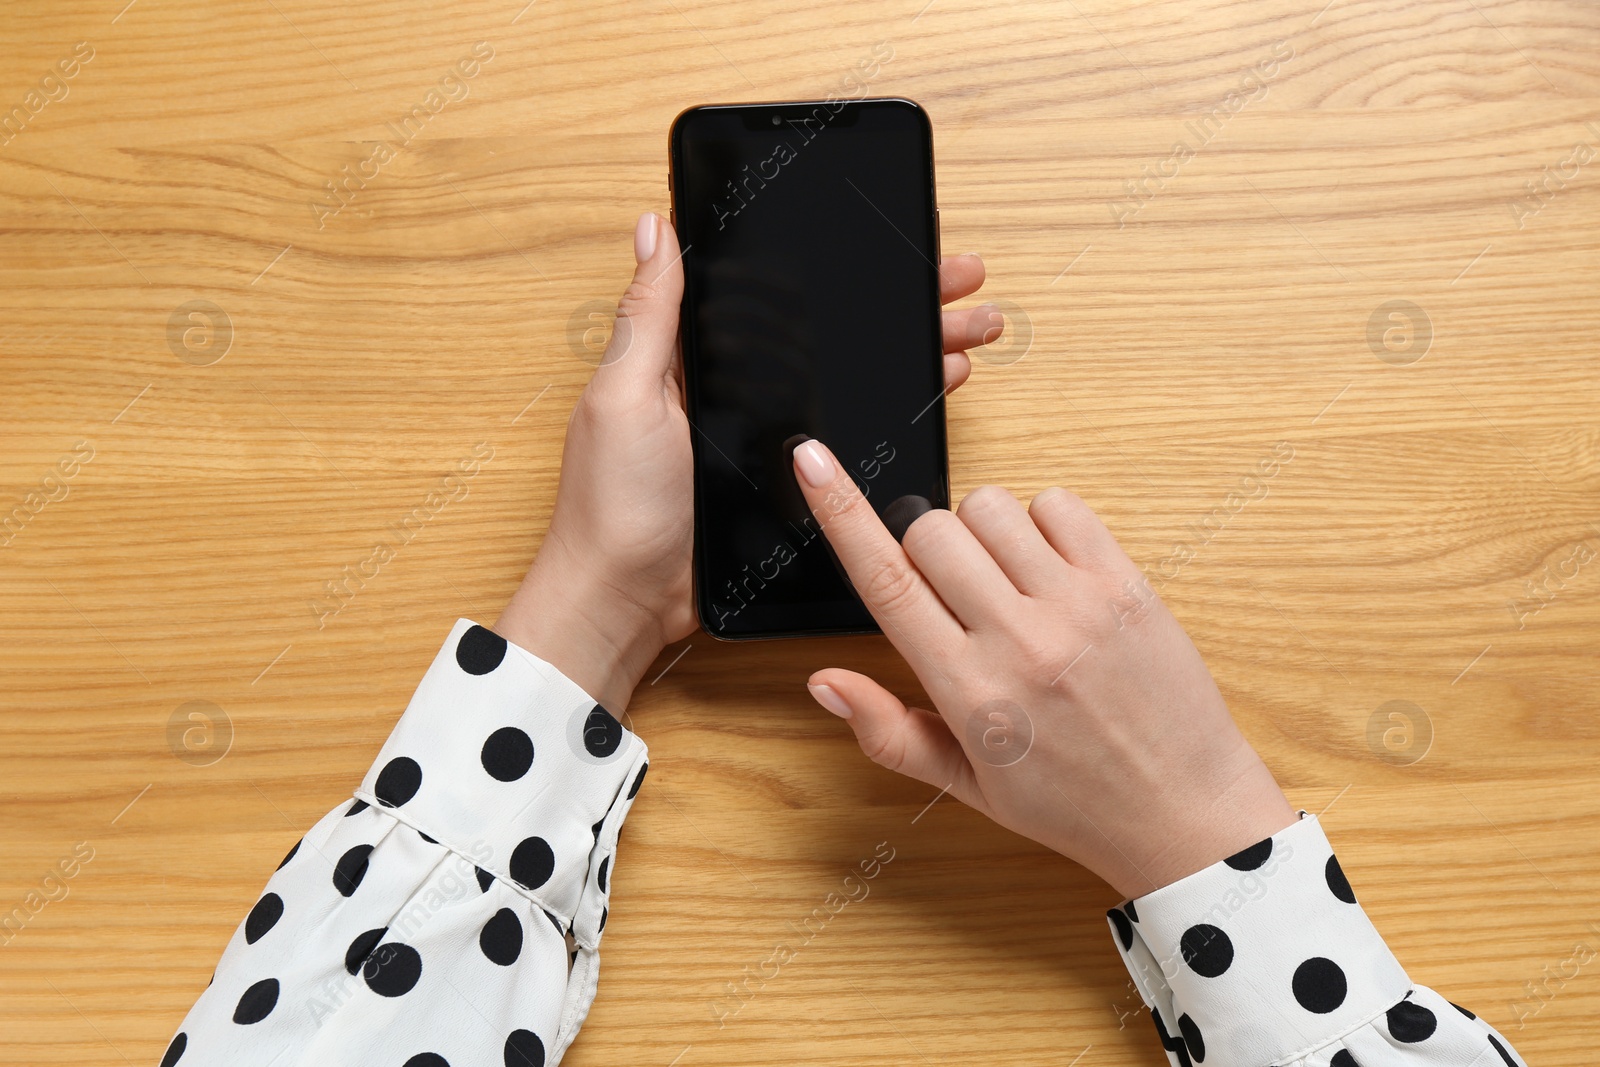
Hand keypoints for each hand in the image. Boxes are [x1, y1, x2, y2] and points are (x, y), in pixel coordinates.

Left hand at [499, 212, 1004, 710]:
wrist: (625, 602)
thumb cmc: (611, 503)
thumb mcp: (624, 396)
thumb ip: (649, 316)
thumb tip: (655, 225)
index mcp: (690, 354)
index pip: (774, 290)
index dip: (835, 263)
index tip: (893, 239)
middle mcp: (731, 386)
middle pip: (828, 328)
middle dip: (898, 300)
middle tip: (960, 277)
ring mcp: (764, 433)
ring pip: (850, 374)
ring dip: (911, 347)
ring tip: (971, 328)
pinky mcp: (785, 478)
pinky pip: (848, 430)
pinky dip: (894, 405)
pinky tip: (938, 384)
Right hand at [791, 442, 1296, 897]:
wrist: (1183, 814)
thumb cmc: (1074, 804)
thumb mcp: (967, 785)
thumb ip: (888, 731)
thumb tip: (824, 683)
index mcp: (969, 691)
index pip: (885, 579)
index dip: (839, 512)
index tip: (812, 460)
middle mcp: (1019, 640)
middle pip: (931, 530)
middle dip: (925, 549)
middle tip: (957, 597)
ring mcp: (1076, 606)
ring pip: (990, 507)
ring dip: (982, 532)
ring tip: (1010, 585)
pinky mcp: (1124, 584)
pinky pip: (1059, 504)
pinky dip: (1043, 523)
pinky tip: (1053, 572)